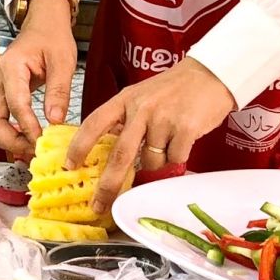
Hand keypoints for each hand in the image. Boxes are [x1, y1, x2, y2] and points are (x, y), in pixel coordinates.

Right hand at [0, 0, 75, 157]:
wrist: (42, 25)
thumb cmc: (52, 38)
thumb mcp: (63, 61)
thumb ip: (59, 91)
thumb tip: (55, 120)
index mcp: (11, 66)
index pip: (15, 103)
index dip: (27, 126)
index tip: (41, 141)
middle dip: (10, 140)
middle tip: (33, 150)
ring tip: (23, 146)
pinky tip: (12, 136)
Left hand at [67, 57, 235, 213]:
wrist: (209, 75)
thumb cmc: (174, 89)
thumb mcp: (141, 96)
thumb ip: (125, 120)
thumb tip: (111, 154)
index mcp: (125, 99)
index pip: (94, 123)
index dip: (79, 146)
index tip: (70, 165)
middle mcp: (141, 108)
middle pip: (119, 154)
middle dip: (107, 184)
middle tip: (99, 204)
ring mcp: (163, 118)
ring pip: (150, 161)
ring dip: (156, 164)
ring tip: (167, 143)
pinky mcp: (185, 128)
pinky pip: (174, 159)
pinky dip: (177, 158)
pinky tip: (183, 141)